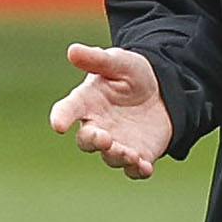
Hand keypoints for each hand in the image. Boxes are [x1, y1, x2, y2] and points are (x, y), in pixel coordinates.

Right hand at [49, 43, 172, 179]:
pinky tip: (144, 167)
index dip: (61, 117)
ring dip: (117, 156)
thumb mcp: (119, 62)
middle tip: (104, 138)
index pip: (67, 110)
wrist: (163, 90)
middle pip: (87, 140)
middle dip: (93, 141)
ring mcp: (117, 143)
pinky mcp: (139, 154)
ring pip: (111, 157)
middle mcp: (97, 127)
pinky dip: (137, 170)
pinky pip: (134, 169)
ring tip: (128, 153)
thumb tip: (73, 50)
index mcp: (86, 103)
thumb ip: (98, 60)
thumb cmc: (133, 74)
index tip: (58, 124)